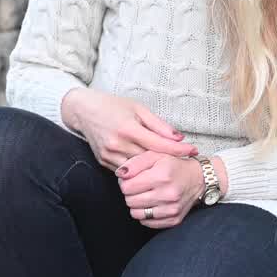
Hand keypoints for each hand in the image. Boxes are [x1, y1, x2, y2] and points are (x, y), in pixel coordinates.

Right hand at [60, 88, 197, 170]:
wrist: (83, 111)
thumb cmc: (112, 106)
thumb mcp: (138, 108)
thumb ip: (159, 125)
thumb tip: (179, 138)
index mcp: (128, 128)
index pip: (159, 144)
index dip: (178, 149)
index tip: (193, 150)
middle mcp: (117, 144)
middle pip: (150, 159)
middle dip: (168, 159)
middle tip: (185, 159)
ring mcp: (109, 155)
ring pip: (139, 168)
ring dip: (153, 167)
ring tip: (168, 164)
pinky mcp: (103, 161)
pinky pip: (126, 170)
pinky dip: (139, 169)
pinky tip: (148, 166)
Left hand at [117, 151, 206, 228]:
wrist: (198, 179)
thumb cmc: (173, 166)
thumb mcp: (155, 155)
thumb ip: (134, 163)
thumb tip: (120, 174)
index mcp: (162, 176)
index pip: (126, 187)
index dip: (125, 182)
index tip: (132, 179)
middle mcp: (168, 194)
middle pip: (129, 201)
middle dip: (130, 193)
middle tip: (139, 187)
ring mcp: (171, 209)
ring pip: (136, 214)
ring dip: (137, 205)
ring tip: (145, 195)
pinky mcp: (174, 220)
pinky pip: (146, 222)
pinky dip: (145, 214)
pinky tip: (152, 204)